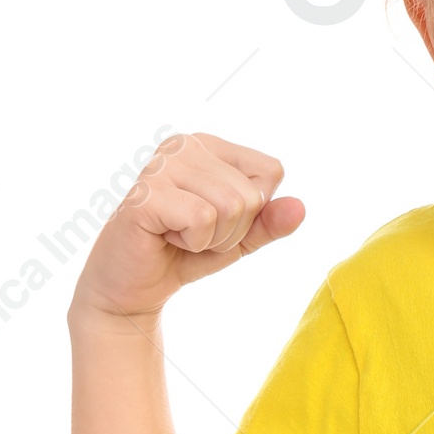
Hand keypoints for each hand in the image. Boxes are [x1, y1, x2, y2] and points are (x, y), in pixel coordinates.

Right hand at [69, 132, 302, 322]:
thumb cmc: (184, 254)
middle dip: (232, 231)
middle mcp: (184, 145)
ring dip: (212, 239)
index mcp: (208, 146)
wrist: (133, 287)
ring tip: (180, 236)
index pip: (270, 171)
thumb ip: (270, 222)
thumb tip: (300, 208)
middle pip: (252, 193)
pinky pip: (203, 219)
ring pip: (231, 206)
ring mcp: (162, 166)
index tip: (217, 221)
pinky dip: (193, 243)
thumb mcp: (239, 238)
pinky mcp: (146, 194)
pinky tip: (165, 238)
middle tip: (194, 235)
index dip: (254, 211)